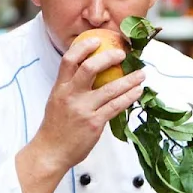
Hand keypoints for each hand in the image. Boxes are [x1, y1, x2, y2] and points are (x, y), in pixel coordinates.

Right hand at [28, 35, 145, 172]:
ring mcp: (83, 109)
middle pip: (89, 68)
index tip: (96, 40)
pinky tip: (137, 92)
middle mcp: (70, 96)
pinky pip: (116, 106)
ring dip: (129, 79)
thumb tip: (91, 72)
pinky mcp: (94, 123)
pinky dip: (129, 97)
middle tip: (122, 54)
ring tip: (141, 74)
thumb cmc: (56, 127)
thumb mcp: (57, 101)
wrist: (51, 152)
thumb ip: (71, 86)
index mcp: (60, 88)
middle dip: (109, 57)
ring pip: (110, 88)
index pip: (69, 60)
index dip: (83, 47)